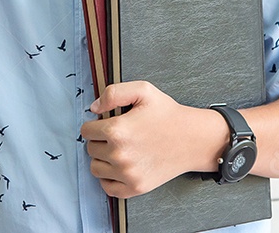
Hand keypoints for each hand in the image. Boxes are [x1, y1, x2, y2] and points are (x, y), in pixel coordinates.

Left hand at [80, 81, 226, 198]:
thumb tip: (94, 108)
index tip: (107, 123)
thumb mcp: (143, 91)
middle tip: (119, 135)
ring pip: (95, 168)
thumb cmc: (169, 115)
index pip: (86, 131)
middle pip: (90, 149)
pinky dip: (110, 178)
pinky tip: (120, 167)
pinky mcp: (135, 187)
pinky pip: (107, 187)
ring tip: (120, 150)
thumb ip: (113, 93)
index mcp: (117, 130)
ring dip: (103, 159)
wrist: (192, 139)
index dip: (96, 124)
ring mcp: (127, 174)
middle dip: (100, 140)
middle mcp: (119, 155)